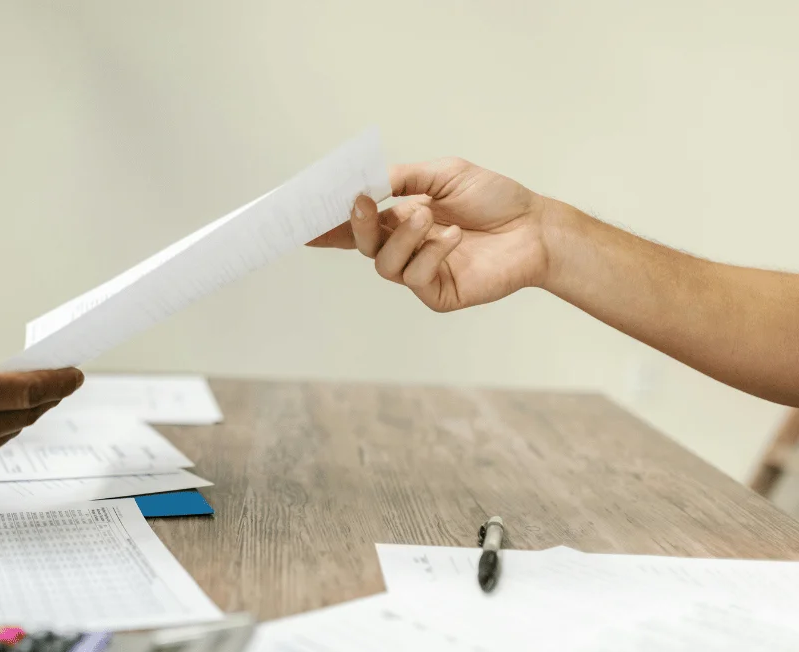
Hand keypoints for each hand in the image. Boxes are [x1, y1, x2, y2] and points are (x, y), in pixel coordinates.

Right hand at [309, 158, 551, 311]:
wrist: (535, 227)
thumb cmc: (494, 199)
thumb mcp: (443, 174)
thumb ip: (402, 178)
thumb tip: (365, 182)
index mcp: (400, 219)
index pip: (356, 226)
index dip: (327, 227)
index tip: (302, 223)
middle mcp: (405, 247)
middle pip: (361, 244)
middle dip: (356, 224)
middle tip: (363, 202)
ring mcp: (419, 273)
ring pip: (384, 264)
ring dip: (403, 237)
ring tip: (429, 216)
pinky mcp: (437, 293)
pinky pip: (415, 277)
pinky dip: (431, 253)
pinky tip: (453, 237)